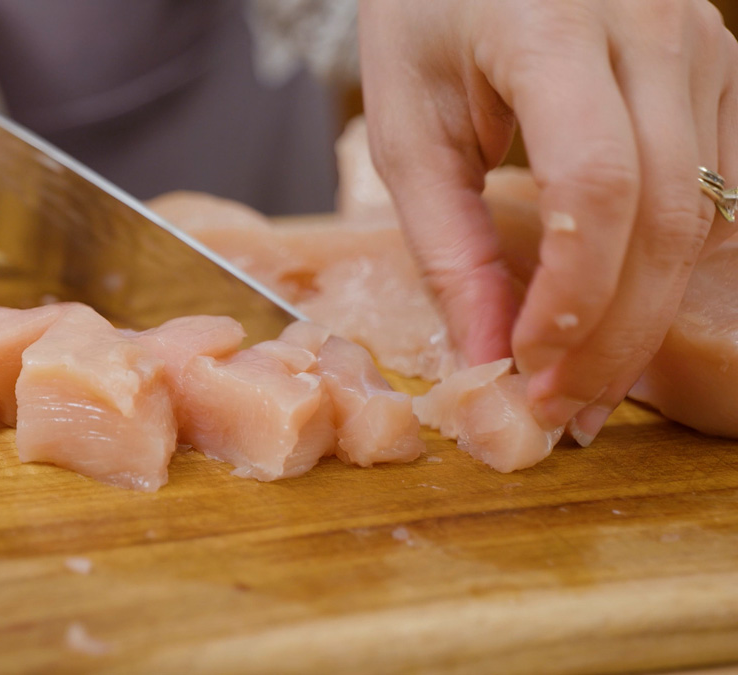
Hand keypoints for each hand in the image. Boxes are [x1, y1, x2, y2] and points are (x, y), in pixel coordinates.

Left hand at [359, 0, 737, 442]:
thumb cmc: (425, 19)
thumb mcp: (407, 127)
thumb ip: (446, 244)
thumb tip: (486, 357)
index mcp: (552, 28)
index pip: (595, 185)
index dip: (572, 294)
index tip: (524, 367)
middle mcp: (652, 27)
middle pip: (666, 214)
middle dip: (614, 332)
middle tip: (559, 407)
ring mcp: (703, 44)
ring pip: (707, 212)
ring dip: (648, 313)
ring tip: (585, 380)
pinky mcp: (722, 66)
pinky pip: (722, 189)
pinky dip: (675, 265)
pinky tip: (623, 313)